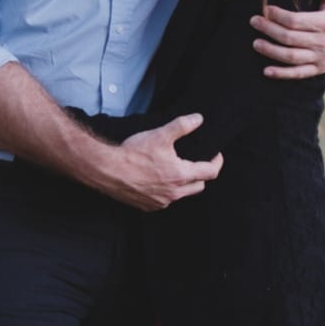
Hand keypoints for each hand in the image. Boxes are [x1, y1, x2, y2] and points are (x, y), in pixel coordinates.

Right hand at [105, 114, 222, 211]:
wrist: (108, 170)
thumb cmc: (133, 154)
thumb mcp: (160, 135)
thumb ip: (182, 126)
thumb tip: (199, 119)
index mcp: (181, 175)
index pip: (210, 172)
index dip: (217, 162)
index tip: (215, 155)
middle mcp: (174, 193)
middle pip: (199, 186)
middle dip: (201, 174)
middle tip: (196, 162)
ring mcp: (161, 202)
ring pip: (182, 195)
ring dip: (183, 184)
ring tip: (175, 170)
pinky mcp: (148, 206)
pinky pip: (165, 201)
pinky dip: (166, 191)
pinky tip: (158, 180)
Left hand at [251, 0, 324, 78]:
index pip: (294, 21)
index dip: (277, 16)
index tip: (266, 9)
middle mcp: (322, 42)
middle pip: (288, 38)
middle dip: (268, 30)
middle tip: (254, 22)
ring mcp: (321, 57)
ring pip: (291, 57)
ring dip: (271, 51)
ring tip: (256, 43)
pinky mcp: (320, 68)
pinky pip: (299, 74)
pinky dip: (282, 74)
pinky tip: (267, 71)